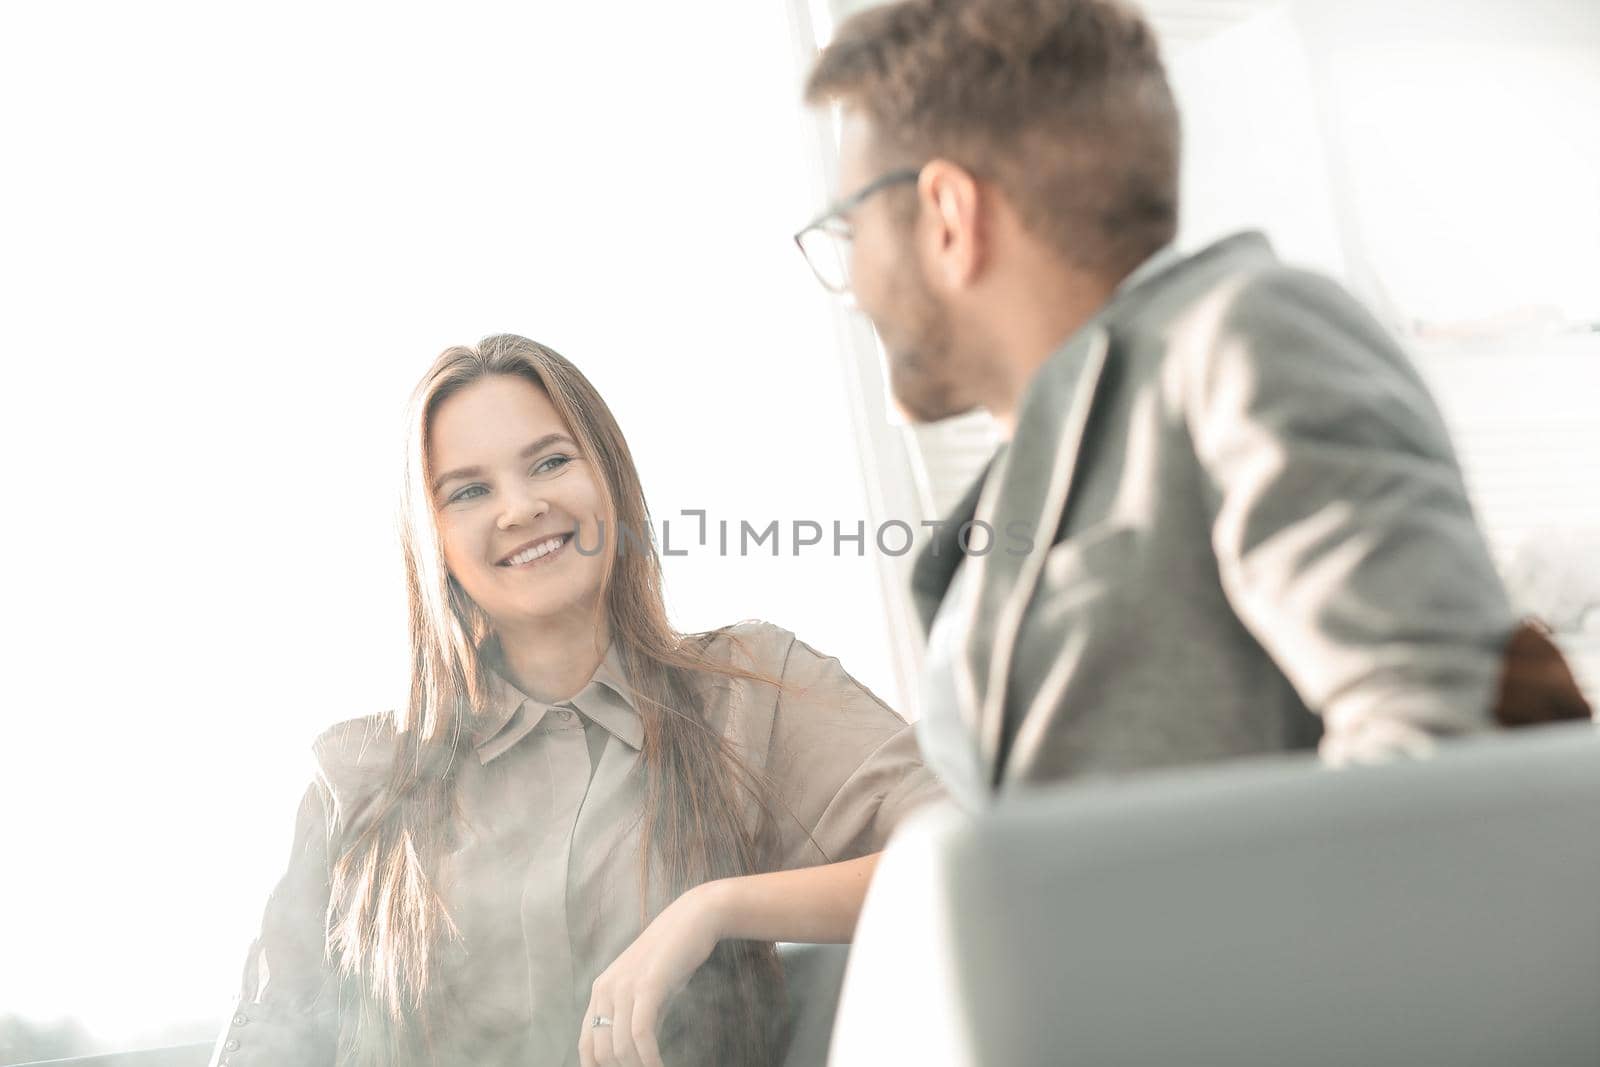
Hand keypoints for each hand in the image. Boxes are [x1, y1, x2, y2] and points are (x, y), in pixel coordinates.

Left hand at [578, 882, 724, 1066]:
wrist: (693, 919)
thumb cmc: (673, 957)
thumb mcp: (649, 992)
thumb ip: (637, 1019)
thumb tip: (636, 1054)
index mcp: (601, 992)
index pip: (586, 1045)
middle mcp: (605, 990)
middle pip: (602, 1052)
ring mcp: (624, 986)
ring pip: (620, 1047)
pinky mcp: (646, 985)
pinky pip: (640, 1033)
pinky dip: (650, 1057)